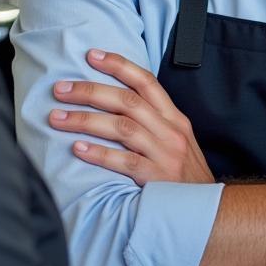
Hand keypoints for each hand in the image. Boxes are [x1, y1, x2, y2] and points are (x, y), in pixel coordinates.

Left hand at [49, 49, 214, 185]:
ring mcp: (166, 154)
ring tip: (57, 117)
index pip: (146, 81)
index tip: (92, 56)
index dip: (119, 65)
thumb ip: (153, 122)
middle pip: (127, 101)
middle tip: (61, 89)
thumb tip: (115, 104)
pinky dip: (100, 154)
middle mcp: (171, 130)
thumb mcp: (177, 141)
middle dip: (90, 91)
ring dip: (85, 120)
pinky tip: (78, 149)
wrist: (208, 210)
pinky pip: (124, 162)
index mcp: (174, 117)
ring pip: (122, 127)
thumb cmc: (184, 175)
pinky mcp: (158, 179)